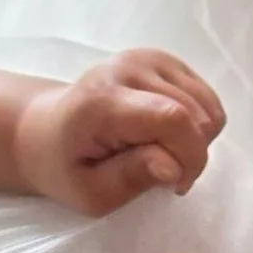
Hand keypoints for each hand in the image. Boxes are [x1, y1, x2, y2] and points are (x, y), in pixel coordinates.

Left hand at [11, 52, 226, 212]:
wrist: (45, 129)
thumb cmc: (65, 167)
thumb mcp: (89, 193)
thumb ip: (131, 178)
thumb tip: (173, 167)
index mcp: (104, 101)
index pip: (173, 118)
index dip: (189, 157)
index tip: (175, 186)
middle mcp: (128, 68)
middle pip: (195, 115)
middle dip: (192, 154)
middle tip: (164, 174)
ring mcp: (148, 59)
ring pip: (207, 106)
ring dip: (196, 140)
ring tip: (164, 152)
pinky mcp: (162, 59)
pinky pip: (205, 97)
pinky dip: (198, 124)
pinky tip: (168, 134)